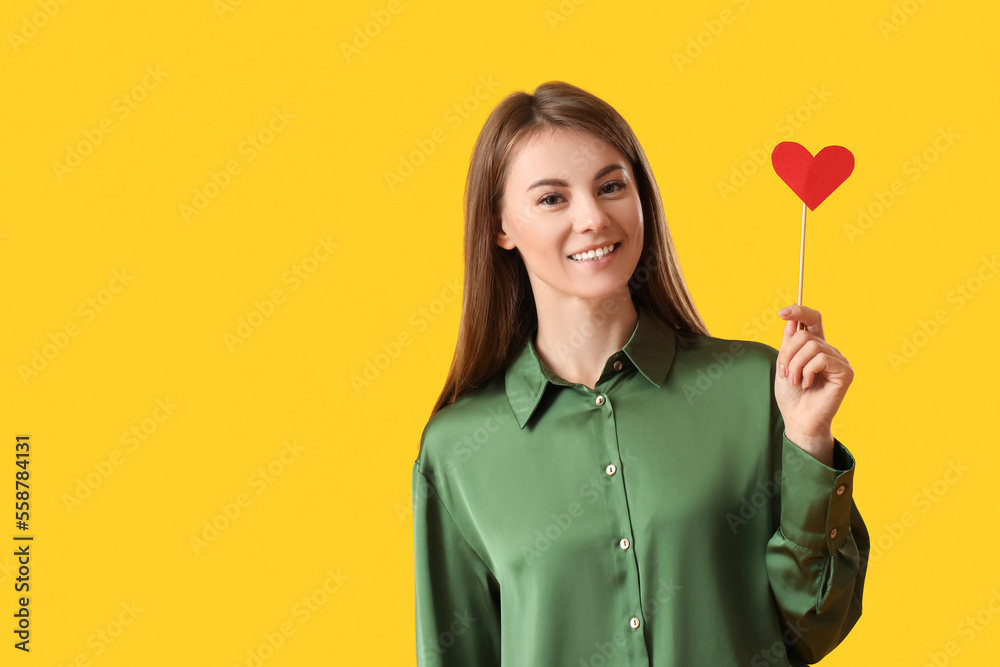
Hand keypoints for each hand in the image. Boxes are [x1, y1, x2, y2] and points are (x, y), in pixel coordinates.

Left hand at [775, 305, 853, 465]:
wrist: (798, 418)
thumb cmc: (792, 395)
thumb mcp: (784, 363)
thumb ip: (789, 342)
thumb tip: (791, 317)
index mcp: (814, 346)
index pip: (813, 320)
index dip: (799, 311)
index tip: (781, 312)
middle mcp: (828, 350)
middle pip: (805, 335)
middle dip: (788, 354)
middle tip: (786, 374)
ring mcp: (838, 360)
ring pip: (811, 346)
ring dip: (795, 365)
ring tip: (796, 381)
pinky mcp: (845, 372)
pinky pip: (821, 359)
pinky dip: (808, 371)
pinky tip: (808, 384)